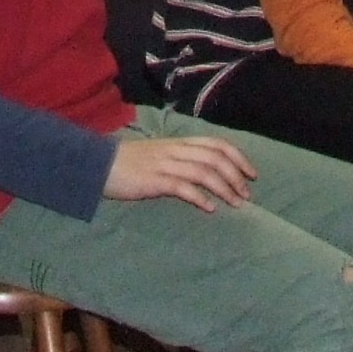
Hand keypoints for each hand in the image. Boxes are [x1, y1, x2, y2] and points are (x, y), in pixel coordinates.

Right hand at [104, 135, 253, 213]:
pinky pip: (183, 187)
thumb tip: (206, 174)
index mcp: (179, 142)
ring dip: (224, 188)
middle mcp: (176, 150)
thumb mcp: (160, 154)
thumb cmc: (131, 162)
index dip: (238, 157)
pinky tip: (210, 209)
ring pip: (204, 171)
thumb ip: (181, 160)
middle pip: (215, 157)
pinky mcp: (155, 180)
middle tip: (247, 195)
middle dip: (236, 176)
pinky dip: (200, 197)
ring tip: (236, 204)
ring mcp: (166, 164)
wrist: (100, 164)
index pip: (217, 144)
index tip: (252, 174)